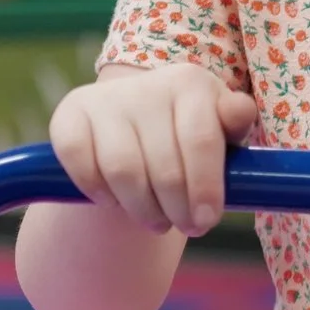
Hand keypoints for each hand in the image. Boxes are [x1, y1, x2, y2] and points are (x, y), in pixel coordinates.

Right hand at [51, 65, 257, 236]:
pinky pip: (82, 166)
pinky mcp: (69, 116)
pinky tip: (115, 202)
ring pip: (124, 171)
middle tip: (183, 226)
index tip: (206, 221)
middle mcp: (146, 85)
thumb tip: (240, 112)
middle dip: (177, 208)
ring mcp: (104, 100)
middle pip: (164, 165)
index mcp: (190, 83)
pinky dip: (99, 192)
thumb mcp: (220, 130)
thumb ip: (234, 123)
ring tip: (156, 221)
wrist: (134, 125)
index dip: (205, 188)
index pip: (200, 140)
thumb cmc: (188, 135)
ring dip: (142, 208)